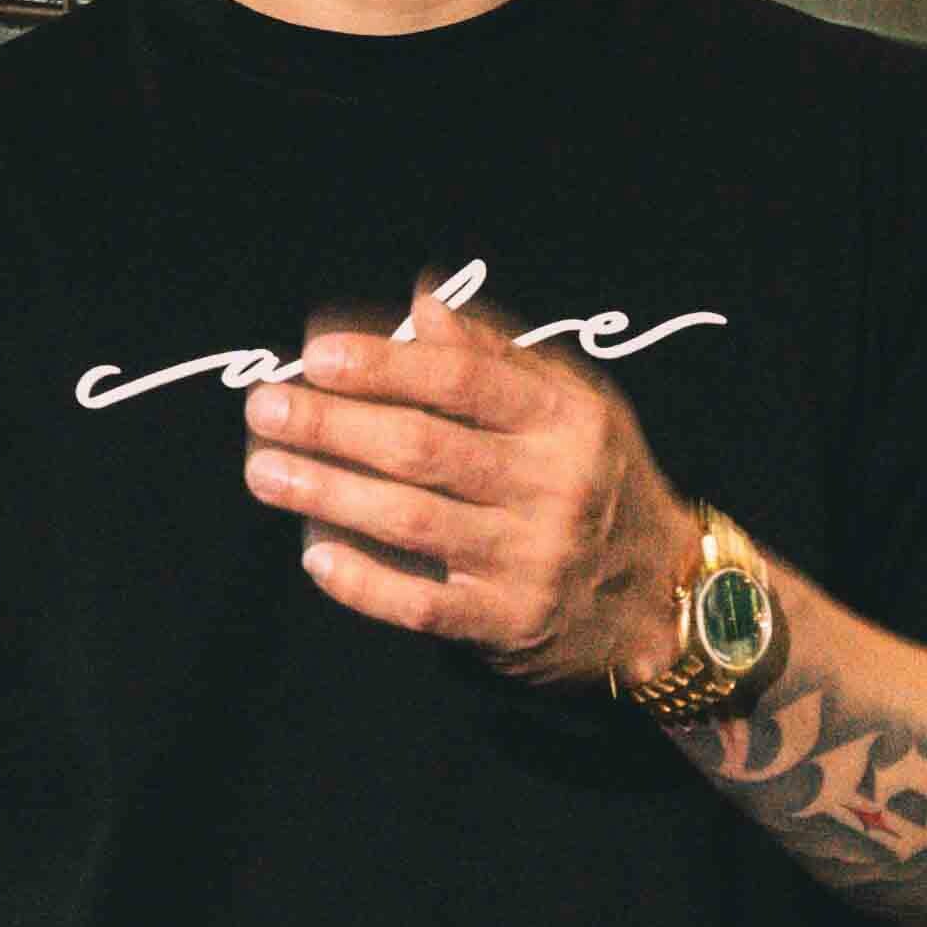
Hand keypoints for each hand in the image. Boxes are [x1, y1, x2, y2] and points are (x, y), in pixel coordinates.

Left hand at [239, 289, 700, 689]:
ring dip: (327, 493)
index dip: (386, 366)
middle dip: (333, 426)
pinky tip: (314, 553)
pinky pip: (420, 605)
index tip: (317, 355)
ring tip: (264, 472)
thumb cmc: (599, 480)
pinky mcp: (508, 623)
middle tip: (266, 408)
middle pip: (423, 449)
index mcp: (566, 421)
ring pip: (411, 522)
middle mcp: (552, 487)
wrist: (662, 593)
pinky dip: (362, 581)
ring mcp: (530, 559)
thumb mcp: (575, 404)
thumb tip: (423, 302)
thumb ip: (497, 355)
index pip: (465, 382)